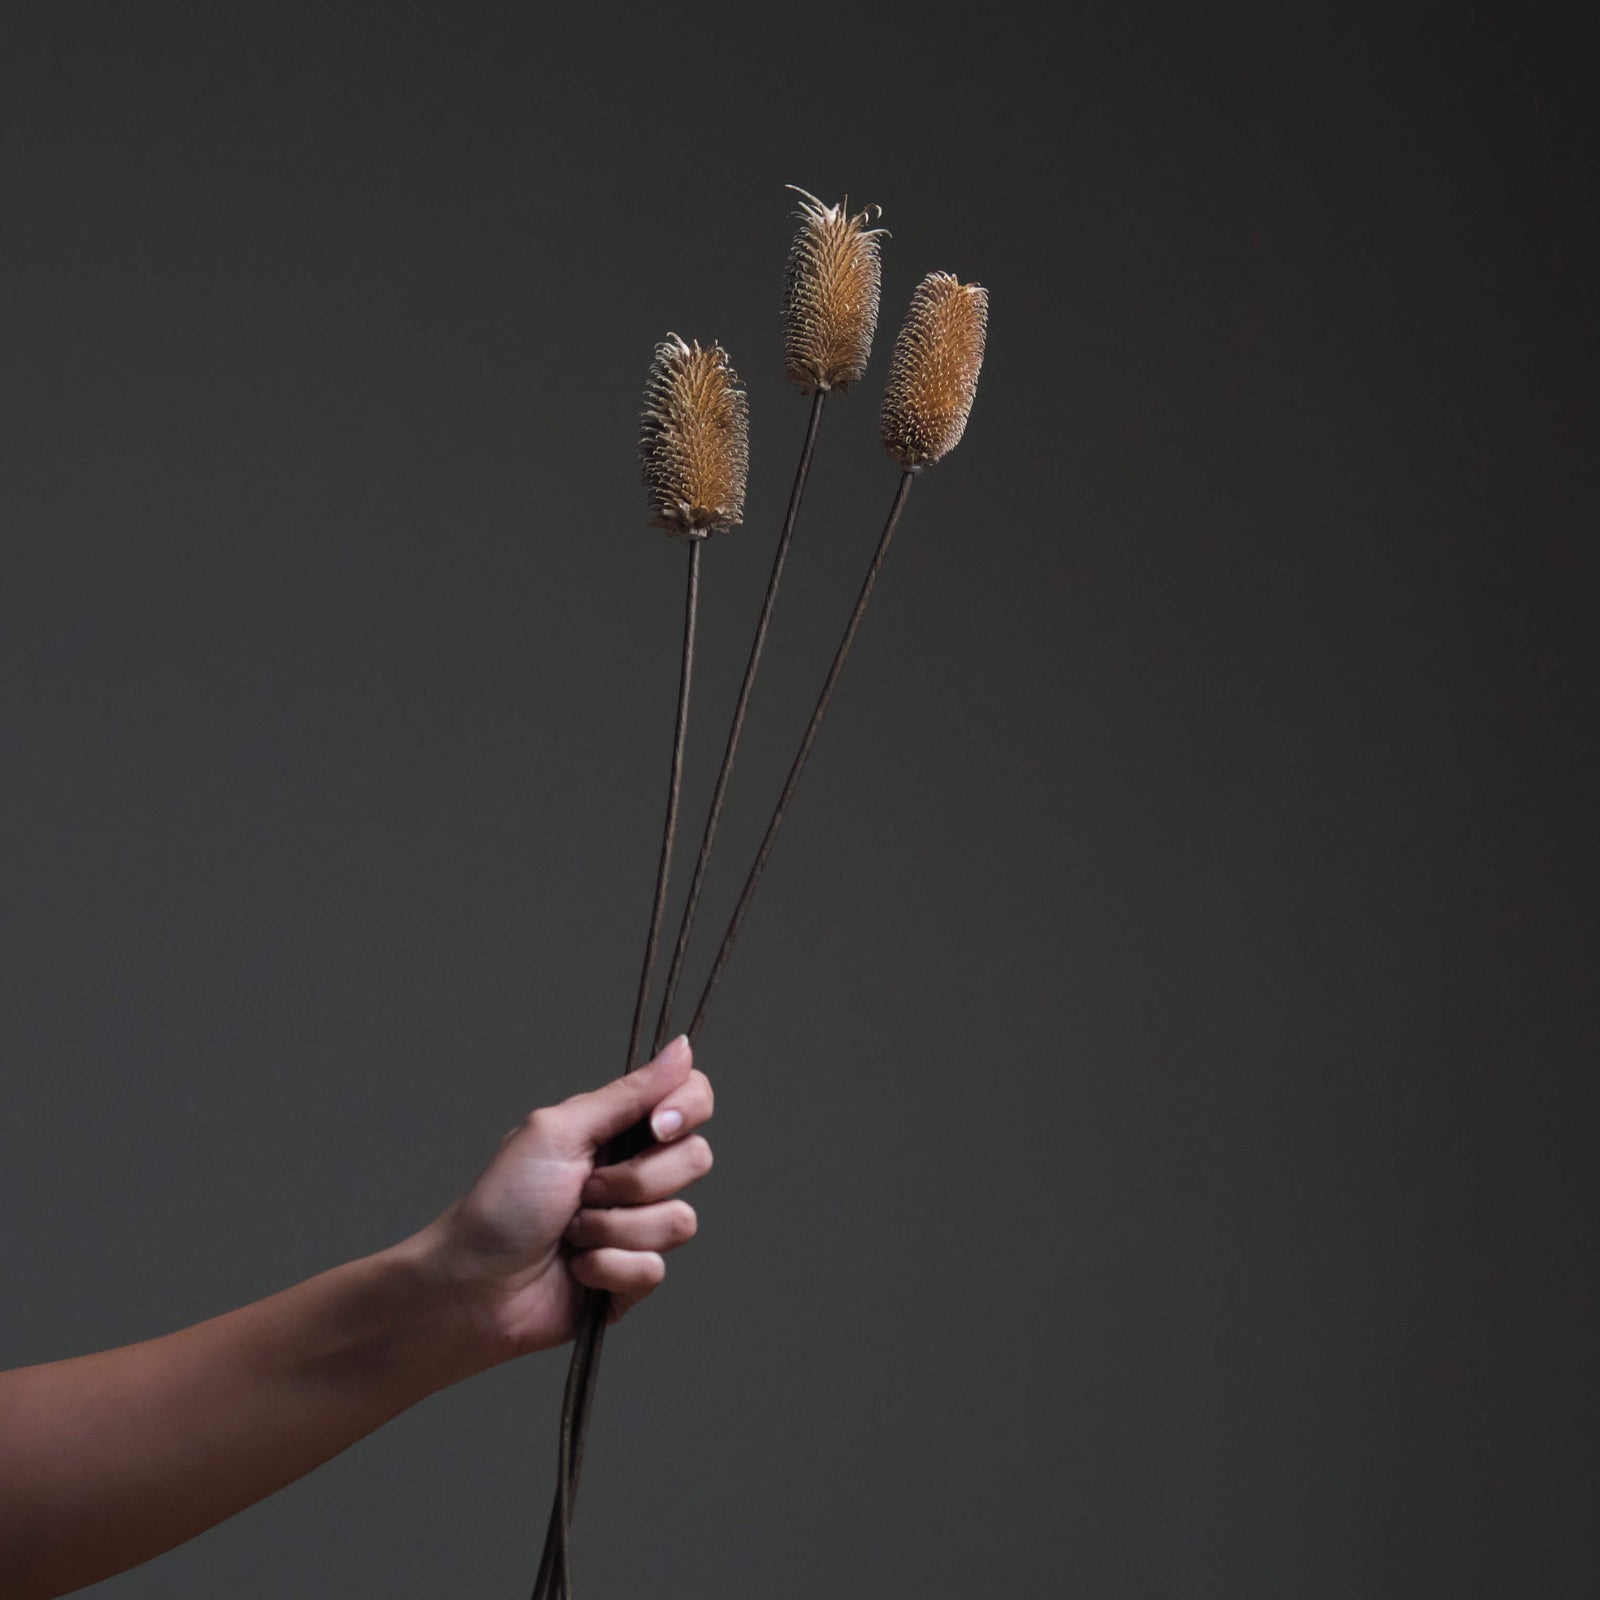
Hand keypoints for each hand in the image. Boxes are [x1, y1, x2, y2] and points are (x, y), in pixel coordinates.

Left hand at [424, 1035, 713, 1361]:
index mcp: (618, 1129)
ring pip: (679, 1221)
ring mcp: (636, 1226)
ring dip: (614, 1228)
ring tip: (571, 1233)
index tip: (656, 1126)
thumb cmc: (501, 1204)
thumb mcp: (560, 1132)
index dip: (687, 1110)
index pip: (692, 1099)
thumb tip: (683, 1047)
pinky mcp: (632, 1277)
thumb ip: (628, 1094)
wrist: (470, 1286)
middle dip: (636, 1180)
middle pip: (696, 1159)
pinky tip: (576, 1268)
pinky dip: (608, 1268)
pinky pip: (655, 1269)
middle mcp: (634, 1173)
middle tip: (584, 1189)